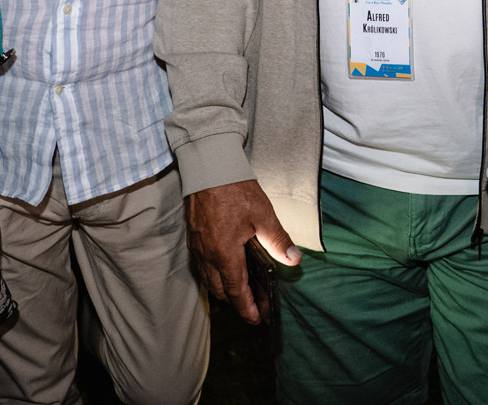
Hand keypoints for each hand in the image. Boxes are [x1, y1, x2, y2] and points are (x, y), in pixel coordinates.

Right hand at [186, 179, 300, 323]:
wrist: (208, 167)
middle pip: (220, 291)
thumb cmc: (235, 189)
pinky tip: (226, 269)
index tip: (257, 319)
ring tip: (243, 291)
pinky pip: (201, 266)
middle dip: (238, 303)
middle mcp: (207, 255)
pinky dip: (214, 275)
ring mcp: (197, 247)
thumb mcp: (263, 214)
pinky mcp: (193, 237)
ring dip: (225, 290)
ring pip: (209, 280)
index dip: (247, 308)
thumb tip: (294, 260)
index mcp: (224, 254)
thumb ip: (278, 240)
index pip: (235, 291)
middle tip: (256, 307)